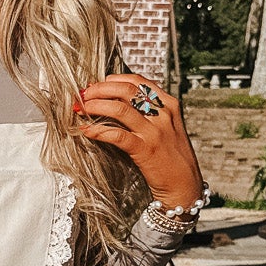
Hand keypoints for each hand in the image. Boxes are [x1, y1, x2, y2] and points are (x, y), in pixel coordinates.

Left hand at [73, 73, 203, 212]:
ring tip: (80, 108)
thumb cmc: (172, 156)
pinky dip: (97, 131)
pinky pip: (116, 135)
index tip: (97, 84)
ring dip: (95, 106)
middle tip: (83, 94)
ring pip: (119, 109)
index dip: (113, 80)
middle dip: (99, 89)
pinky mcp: (145, 149)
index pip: (137, 81)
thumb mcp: (167, 126)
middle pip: (125, 90)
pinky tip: (86, 130)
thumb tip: (119, 100)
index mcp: (168, 104)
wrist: (184, 184)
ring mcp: (154, 131)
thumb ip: (150, 111)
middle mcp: (163, 114)